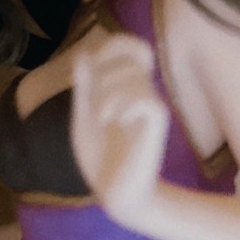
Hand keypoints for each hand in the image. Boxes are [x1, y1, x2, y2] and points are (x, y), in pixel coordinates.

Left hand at [71, 35, 168, 226]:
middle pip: (128, 56)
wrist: (118, 194)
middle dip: (103, 75)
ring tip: (103, 118)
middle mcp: (143, 92)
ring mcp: (152, 107)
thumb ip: (83, 89)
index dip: (114, 44)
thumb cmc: (102, 160)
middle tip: (96, 106)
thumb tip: (83, 56)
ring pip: (134, 75)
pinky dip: (124, 106)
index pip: (130, 45)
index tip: (91, 69)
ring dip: (109, 93)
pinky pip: (145, 97)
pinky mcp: (156, 123)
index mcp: (125, 88)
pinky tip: (117, 122)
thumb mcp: (83, 119)